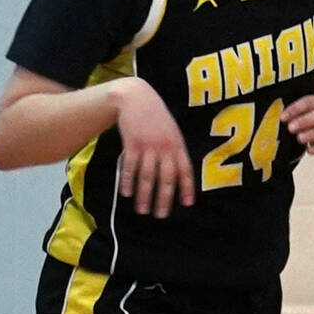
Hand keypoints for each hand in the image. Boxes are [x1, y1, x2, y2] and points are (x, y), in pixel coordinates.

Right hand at [110, 78, 194, 216]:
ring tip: (142, 210)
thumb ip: (175, 151)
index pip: (185, 170)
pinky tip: (125, 193)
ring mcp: (148, 146)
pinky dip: (127, 180)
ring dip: (144, 195)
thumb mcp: (172, 131)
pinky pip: (129, 166)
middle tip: (161, 216)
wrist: (137, 97)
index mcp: (178, 145)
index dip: (187, 188)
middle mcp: (165, 148)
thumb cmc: (156, 117)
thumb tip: (178, 173)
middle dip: (164, 199)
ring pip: (147, 176)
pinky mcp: (131, 144)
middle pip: (166, 178)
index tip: (187, 204)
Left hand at [284, 93, 313, 155]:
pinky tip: (310, 149)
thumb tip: (283, 119)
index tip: (282, 118)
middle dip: (304, 122)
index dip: (295, 109)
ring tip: (300, 138)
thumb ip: (297, 114)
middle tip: (291, 128)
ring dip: (313, 134)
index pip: (309, 102)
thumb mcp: (311, 110)